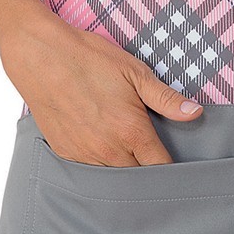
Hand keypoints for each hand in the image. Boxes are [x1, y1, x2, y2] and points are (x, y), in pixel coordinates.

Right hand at [0, 13, 202, 166]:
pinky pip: (89, 171)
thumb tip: (195, 113)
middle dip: (148, 172)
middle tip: (152, 157)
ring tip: (129, 155)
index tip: (177, 165)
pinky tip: (103, 150)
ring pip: (113, 178)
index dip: (172, 171)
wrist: (39, 54)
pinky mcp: (64, 152)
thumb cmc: (88, 59)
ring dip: (123, 171)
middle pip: (138, 178)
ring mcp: (84, 154)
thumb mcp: (134, 73)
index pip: (161, 168)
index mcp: (131, 132)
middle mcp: (108, 150)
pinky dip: (100, 166)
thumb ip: (166, 98)